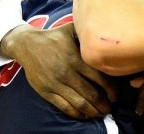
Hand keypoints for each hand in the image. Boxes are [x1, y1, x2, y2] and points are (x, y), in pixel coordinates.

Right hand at [1, 23, 117, 118]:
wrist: (27, 45)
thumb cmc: (54, 37)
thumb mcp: (72, 29)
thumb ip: (88, 33)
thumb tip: (108, 28)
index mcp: (76, 59)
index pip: (100, 78)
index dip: (111, 89)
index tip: (115, 95)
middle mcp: (67, 73)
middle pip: (91, 94)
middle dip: (104, 104)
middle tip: (110, 107)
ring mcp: (56, 84)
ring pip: (79, 103)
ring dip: (93, 111)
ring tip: (100, 112)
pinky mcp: (46, 91)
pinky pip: (64, 107)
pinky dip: (77, 113)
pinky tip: (85, 114)